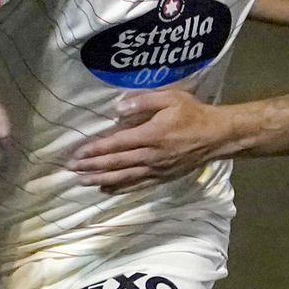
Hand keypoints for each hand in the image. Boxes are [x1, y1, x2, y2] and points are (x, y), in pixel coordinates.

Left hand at [67, 87, 223, 189]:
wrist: (217, 136)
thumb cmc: (193, 114)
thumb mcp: (171, 98)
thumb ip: (144, 101)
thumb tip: (119, 109)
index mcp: (151, 135)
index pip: (117, 144)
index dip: (96, 149)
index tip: (78, 153)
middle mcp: (151, 155)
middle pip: (116, 163)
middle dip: (92, 166)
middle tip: (72, 169)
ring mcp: (157, 169)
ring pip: (124, 177)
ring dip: (102, 180)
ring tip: (83, 181)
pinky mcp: (163, 177)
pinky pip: (138, 185)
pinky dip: (121, 188)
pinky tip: (107, 190)